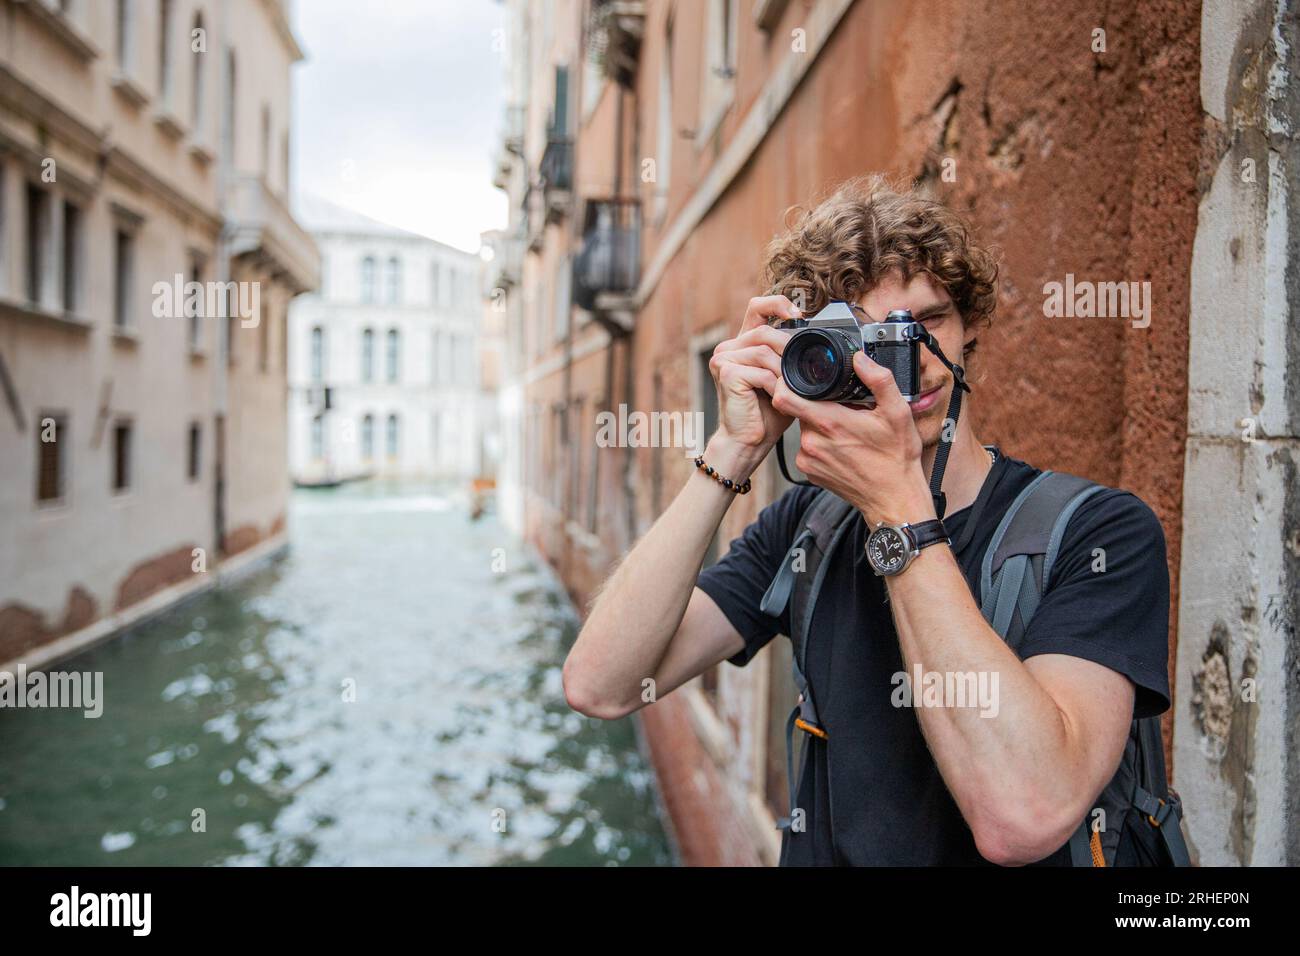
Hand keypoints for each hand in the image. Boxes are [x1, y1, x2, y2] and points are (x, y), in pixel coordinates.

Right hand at [705, 295, 801, 477]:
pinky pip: (761, 371)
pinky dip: (775, 386)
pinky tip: (778, 397)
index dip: (778, 304)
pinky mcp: (725, 372)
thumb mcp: (784, 377)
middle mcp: (729, 347)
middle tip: (802, 370)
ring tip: (790, 388)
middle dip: (789, 349)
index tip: (798, 315)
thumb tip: (817, 338)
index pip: (757, 307)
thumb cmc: (767, 413)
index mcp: (743, 343)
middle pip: (766, 331)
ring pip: (765, 351)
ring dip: (784, 371)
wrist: (749, 441)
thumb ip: (791, 357)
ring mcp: (723, 358)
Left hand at [770, 350, 934, 526]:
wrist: (893, 499)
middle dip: (815, 403)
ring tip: (845, 429)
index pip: (784, 396)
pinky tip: (841, 447)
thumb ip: (879, 380)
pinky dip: (820, 443)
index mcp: (830, 422)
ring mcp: (807, 459)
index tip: (799, 377)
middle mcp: (812, 442)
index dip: (786, 382)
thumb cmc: (896, 459)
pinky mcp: (808, 472)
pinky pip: (806, 447)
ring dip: (819, 424)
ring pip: (803, 428)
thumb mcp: (897, 413)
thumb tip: (860, 359)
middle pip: (797, 408)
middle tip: (841, 406)